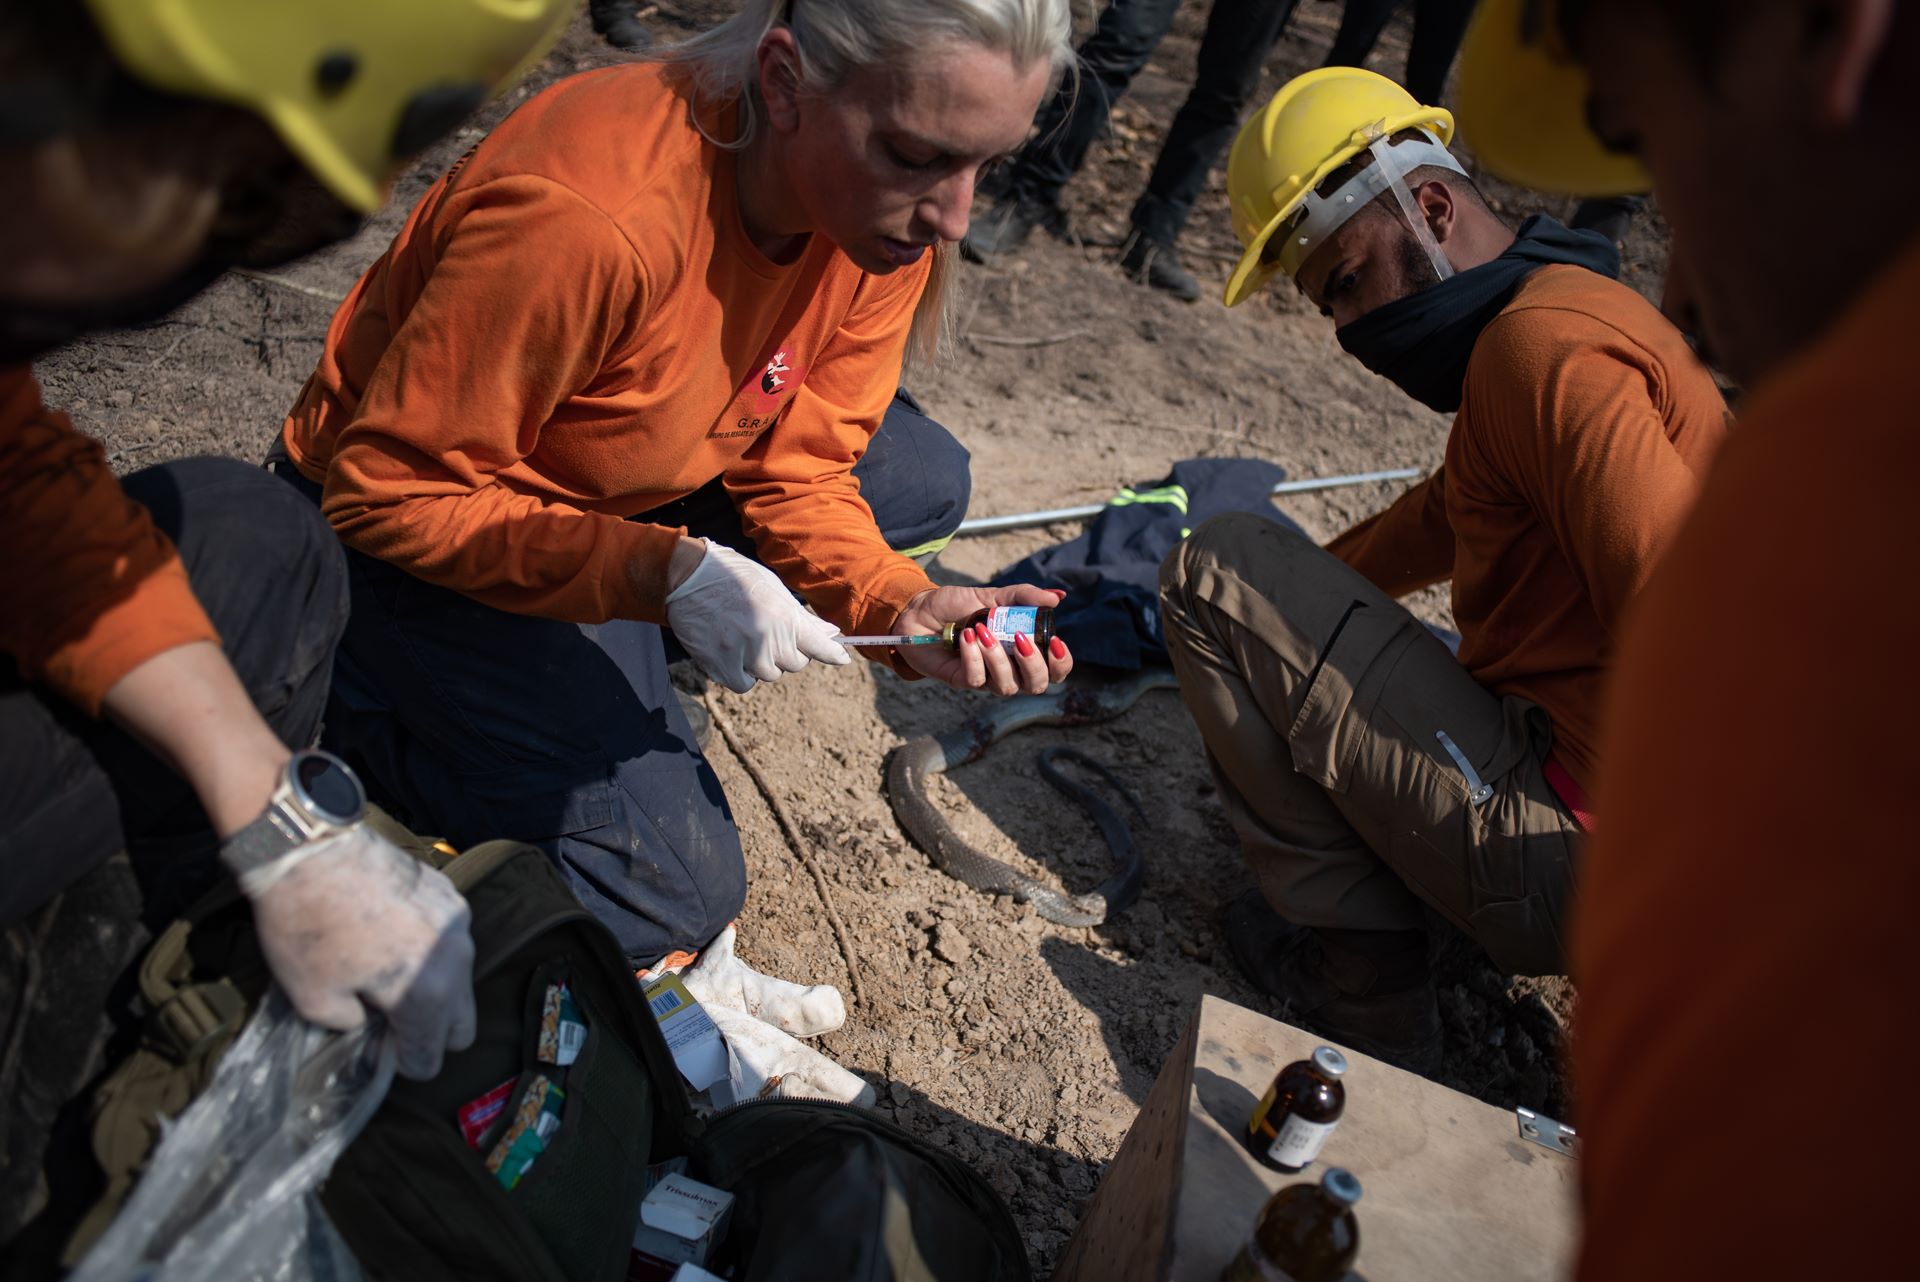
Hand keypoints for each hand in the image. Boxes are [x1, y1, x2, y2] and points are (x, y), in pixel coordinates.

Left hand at [241, 825, 477, 1080]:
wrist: (312, 848)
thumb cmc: (308, 927)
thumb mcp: (312, 999)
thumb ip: (350, 1027)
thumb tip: (367, 1024)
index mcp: (426, 996)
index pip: (429, 1060)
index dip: (399, 1064)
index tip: (374, 1047)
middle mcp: (455, 962)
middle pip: (461, 1027)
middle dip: (429, 1034)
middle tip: (388, 1020)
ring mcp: (459, 925)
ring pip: (459, 981)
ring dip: (432, 990)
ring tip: (388, 971)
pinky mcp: (451, 895)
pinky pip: (450, 940)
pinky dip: (429, 949)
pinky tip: (391, 932)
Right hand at [665, 539, 850, 692]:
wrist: (685, 576)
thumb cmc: (732, 576)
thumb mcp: (772, 587)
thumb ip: (801, 615)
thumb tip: (831, 633)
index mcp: (783, 615)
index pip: (818, 645)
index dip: (833, 654)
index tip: (842, 659)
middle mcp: (766, 638)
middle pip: (795, 663)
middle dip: (787, 650)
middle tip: (767, 630)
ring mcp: (743, 654)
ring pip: (769, 674)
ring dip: (763, 662)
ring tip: (744, 636)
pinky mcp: (720, 666)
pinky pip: (744, 684)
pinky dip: (742, 673)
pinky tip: (733, 652)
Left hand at [888, 585, 1071, 694]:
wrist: (920, 611)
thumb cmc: (959, 605)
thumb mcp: (994, 596)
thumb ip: (1025, 597)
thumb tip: (1059, 598)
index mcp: (1022, 650)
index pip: (1054, 670)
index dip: (1061, 663)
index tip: (1055, 642)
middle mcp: (1009, 669)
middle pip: (1036, 685)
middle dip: (1033, 665)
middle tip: (1020, 639)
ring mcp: (986, 677)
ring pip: (1007, 686)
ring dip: (999, 659)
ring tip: (984, 630)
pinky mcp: (962, 681)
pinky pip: (975, 679)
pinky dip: (973, 657)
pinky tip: (966, 636)